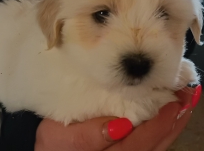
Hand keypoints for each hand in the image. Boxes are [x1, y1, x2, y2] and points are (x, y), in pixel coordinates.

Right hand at [35, 86, 200, 150]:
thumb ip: (88, 136)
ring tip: (186, 98)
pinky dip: (164, 124)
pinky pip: (151, 139)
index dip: (158, 126)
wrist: (53, 150)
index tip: (173, 104)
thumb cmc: (55, 143)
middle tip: (189, 95)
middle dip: (174, 120)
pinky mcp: (126, 146)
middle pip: (155, 144)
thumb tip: (120, 127)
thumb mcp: (61, 138)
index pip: (139, 144)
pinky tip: (170, 109)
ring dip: (174, 121)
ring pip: (157, 143)